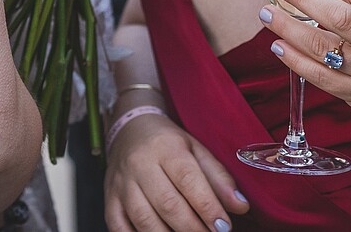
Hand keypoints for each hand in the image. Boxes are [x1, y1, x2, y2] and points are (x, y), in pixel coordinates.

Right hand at [105, 111, 247, 231]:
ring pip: (144, 219)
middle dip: (192, 228)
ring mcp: (121, 183)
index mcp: (165, 147)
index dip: (207, 206)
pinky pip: (118, 226)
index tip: (223, 227)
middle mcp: (140, 164)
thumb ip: (218, 178)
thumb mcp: (197, 150)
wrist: (130, 129)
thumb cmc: (169, 144)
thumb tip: (240, 206)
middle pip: (167, 203)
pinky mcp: (110, 198)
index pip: (187, 179)